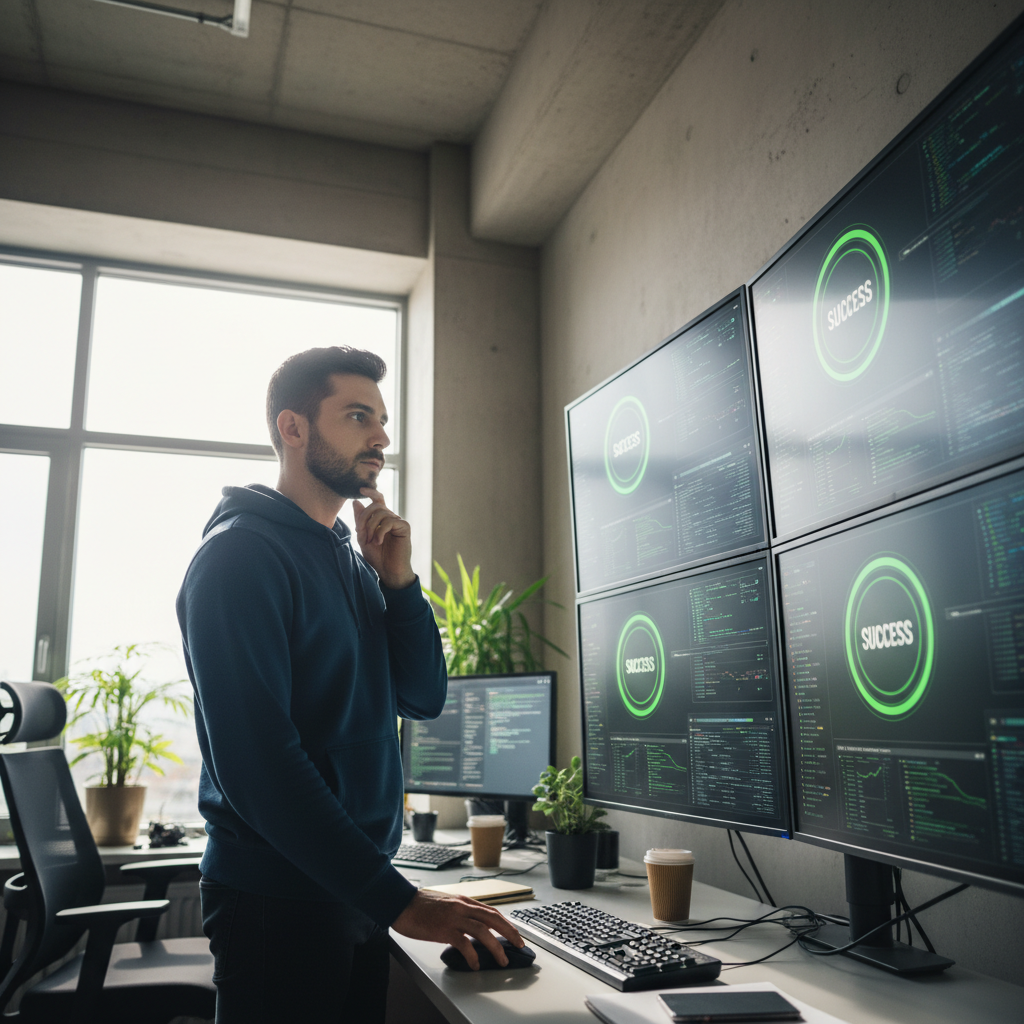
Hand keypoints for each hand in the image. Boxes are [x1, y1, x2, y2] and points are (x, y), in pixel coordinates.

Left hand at [351, 487, 414, 588]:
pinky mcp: (404, 527)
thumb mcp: (363, 538)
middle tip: (360, 533)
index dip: (371, 492)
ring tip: (371, 541)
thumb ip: (360, 521)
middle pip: (375, 506)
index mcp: (381, 519)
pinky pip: (389, 521)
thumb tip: (356, 502)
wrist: (389, 571)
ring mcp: (398, 522)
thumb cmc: (377, 557)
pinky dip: (380, 531)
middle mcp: (391, 518)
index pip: (378, 499)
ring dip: (371, 527)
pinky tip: (378, 541)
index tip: (360, 490)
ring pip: (381, 513)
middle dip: (364, 518)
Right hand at [391, 890, 523, 969]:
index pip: (491, 911)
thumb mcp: (446, 903)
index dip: (506, 923)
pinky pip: (464, 944)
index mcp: (463, 901)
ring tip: (502, 960)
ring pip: (483, 931)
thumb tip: (472, 924)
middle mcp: (462, 907)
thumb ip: (460, 911)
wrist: (402, 903)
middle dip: (509, 932)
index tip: (515, 933)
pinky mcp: (444, 929)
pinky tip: (476, 964)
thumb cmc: (421, 905)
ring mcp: (454, 917)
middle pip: (493, 918)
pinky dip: (473, 955)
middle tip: (519, 945)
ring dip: (496, 947)